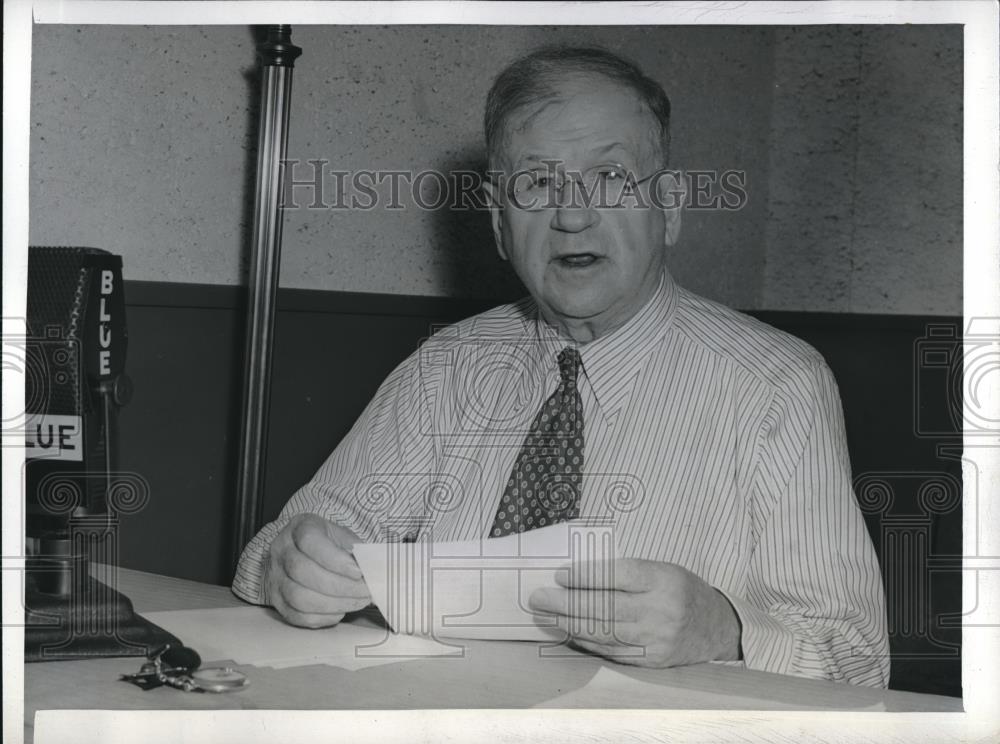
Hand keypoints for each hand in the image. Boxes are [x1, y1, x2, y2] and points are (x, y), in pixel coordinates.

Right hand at [265, 513, 371, 627]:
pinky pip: (297, 616)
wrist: (307, 552)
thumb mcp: (345, 538)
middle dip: (340, 586)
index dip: (335, 560)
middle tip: (365, 592)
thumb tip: (375, 573)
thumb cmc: (331, 544)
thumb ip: (358, 552)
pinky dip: (322, 617)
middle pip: (302, 571)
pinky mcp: (277, 601)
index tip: (359, 572)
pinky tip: (341, 611)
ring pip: (298, 597)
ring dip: (334, 604)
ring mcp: (275, 577)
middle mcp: (281, 550)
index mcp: (299, 527)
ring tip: (358, 602)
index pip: (310, 541)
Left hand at [528, 558, 740, 667]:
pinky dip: (586, 641)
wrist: (716, 625)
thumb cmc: (680, 588)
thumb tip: (576, 575)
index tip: (560, 574)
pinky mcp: (652, 660)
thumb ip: (625, 571)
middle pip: (606, 607)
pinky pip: (612, 651)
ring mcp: (657, 639)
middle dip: (566, 602)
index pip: (619, 575)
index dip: (587, 575)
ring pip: (604, 632)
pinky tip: (568, 632)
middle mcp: (662, 610)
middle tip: (539, 597)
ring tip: (546, 614)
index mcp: (665, 579)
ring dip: (569, 623)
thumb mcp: (661, 568)